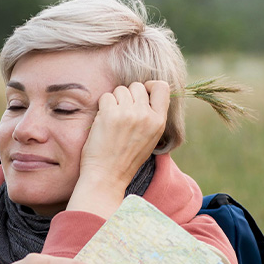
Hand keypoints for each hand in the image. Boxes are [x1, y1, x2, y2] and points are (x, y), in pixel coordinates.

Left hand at [68, 80, 170, 216]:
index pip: (162, 87)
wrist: (106, 177)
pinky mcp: (109, 114)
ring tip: (111, 119)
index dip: (149, 86)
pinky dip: (102, 106)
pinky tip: (102, 122)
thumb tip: (145, 95)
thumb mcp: (149, 140)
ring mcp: (127, 113)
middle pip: (137, 86)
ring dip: (113, 100)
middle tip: (120, 113)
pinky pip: (105, 97)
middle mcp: (145, 115)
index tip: (140, 95)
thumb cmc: (125, 161)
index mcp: (159, 122)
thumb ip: (151, 118)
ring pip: (120, 89)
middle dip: (127, 95)